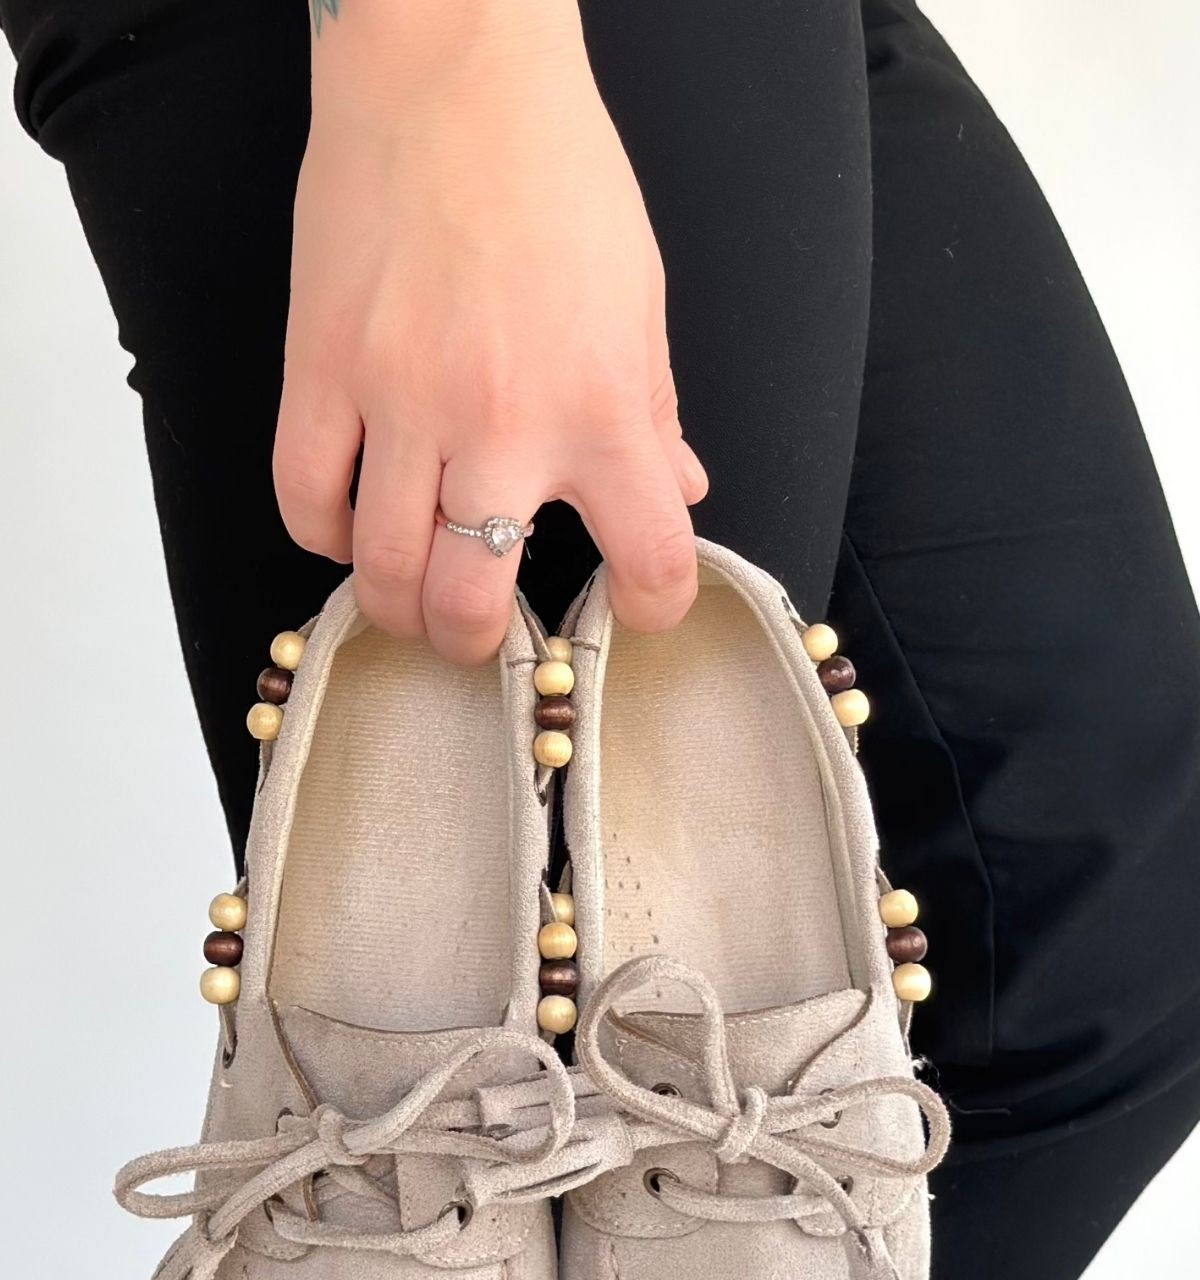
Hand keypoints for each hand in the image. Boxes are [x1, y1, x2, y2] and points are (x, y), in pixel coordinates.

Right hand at [274, 13, 706, 662]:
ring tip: (410, 598)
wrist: (451, 72)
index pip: (650, 563)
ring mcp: (400, 401)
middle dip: (475, 645)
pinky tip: (350, 521)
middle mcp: (502, 424)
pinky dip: (325, 533)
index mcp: (602, 410)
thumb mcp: (638, 302)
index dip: (653, 607)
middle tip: (477, 630)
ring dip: (396, 610)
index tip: (636, 603)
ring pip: (381, 572)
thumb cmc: (557, 177)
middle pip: (471, 606)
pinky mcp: (319, 368)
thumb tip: (680, 490)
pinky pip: (304, 497)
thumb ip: (655, 415)